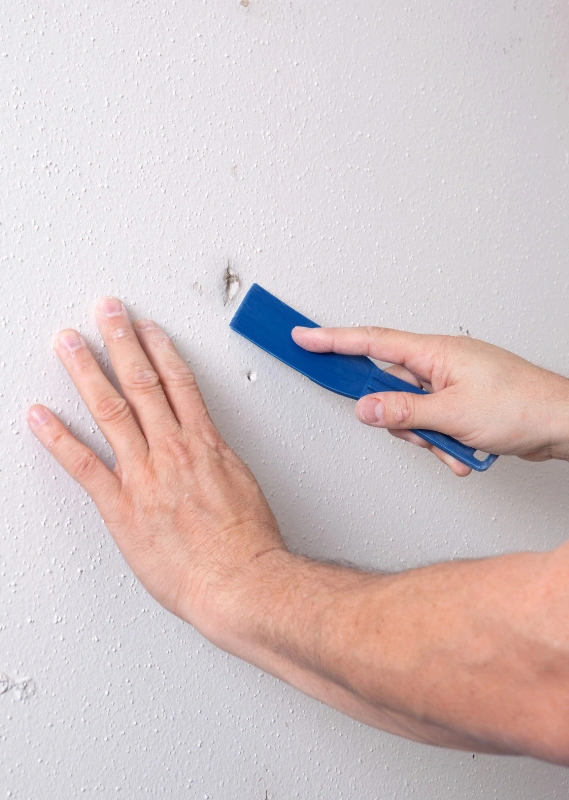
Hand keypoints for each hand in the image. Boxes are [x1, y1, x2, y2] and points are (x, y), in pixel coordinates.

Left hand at [27, 297, 285, 628]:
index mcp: (205, 444)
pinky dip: (58, 438)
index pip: (179, 382)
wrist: (240, 580)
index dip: (160, 349)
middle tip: (107, 312)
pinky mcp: (122, 507)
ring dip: (88, 371)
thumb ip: (217, 463)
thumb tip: (208, 453)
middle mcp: (173, 450)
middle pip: (142, 382)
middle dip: (122, 340)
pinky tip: (40, 416)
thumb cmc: (247, 542)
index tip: (147, 328)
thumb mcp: (243, 487)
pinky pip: (83, 465)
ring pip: (111, 409)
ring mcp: (145, 475)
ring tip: (70, 344)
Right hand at [292, 325, 568, 475]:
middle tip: (419, 431)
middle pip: (389, 389)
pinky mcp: (459, 404)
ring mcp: (450, 384)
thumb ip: (402, 412)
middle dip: (399, 419)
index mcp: (434, 353)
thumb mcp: (452, 413)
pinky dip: (443, 443)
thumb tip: (365, 408)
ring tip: (455, 443)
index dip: (332, 340)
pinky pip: (432, 425)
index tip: (303, 337)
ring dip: (427, 437)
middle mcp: (439, 365)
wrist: (561, 423)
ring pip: (410, 414)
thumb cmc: (522, 406)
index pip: (371, 342)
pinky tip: (465, 450)